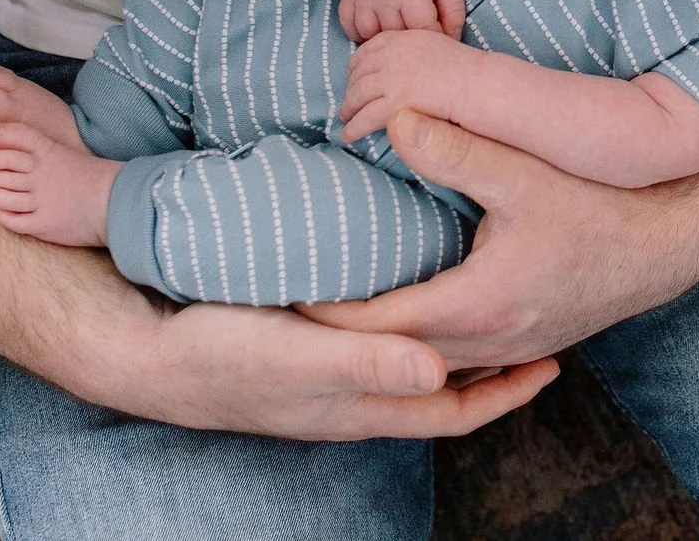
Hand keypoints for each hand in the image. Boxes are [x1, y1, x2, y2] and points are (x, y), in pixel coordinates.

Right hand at [85, 293, 558, 439]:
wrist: (143, 350)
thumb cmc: (219, 352)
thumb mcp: (296, 355)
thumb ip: (365, 362)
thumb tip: (439, 374)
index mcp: (359, 405)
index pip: (452, 412)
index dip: (506, 393)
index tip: (555, 365)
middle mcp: (351, 396)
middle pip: (440, 394)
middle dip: (492, 369)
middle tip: (539, 331)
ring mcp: (327, 375)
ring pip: (410, 367)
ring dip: (454, 345)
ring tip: (491, 308)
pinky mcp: (305, 346)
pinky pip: (378, 341)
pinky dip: (411, 322)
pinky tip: (413, 286)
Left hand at [300, 110, 698, 368]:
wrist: (669, 246)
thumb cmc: (602, 207)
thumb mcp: (527, 171)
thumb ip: (458, 148)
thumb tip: (393, 122)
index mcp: (478, 304)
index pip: (373, 326)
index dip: (322, 308)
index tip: (283, 280)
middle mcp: (487, 342)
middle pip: (388, 355)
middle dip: (338, 331)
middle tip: (291, 294)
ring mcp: (506, 352)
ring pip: (420, 362)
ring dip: (378, 341)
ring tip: (336, 304)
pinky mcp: (520, 346)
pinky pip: (451, 360)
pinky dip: (416, 344)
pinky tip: (401, 314)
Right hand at [340, 0, 465, 42]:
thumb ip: (454, 14)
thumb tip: (450, 41)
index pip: (422, 32)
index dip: (434, 35)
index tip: (437, 27)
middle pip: (397, 36)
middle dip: (411, 36)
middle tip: (418, 24)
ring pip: (371, 36)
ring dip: (385, 36)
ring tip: (398, 25)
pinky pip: (349, 28)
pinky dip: (361, 32)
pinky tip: (377, 23)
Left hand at [341, 28, 477, 142]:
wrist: (476, 83)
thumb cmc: (462, 68)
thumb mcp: (432, 44)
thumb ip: (410, 50)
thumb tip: (395, 64)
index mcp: (400, 39)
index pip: (367, 52)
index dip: (356, 67)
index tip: (354, 78)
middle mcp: (391, 56)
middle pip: (359, 74)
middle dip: (350, 89)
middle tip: (348, 102)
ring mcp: (391, 80)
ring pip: (357, 96)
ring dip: (348, 109)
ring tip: (346, 118)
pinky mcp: (394, 104)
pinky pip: (365, 118)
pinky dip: (354, 128)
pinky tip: (348, 135)